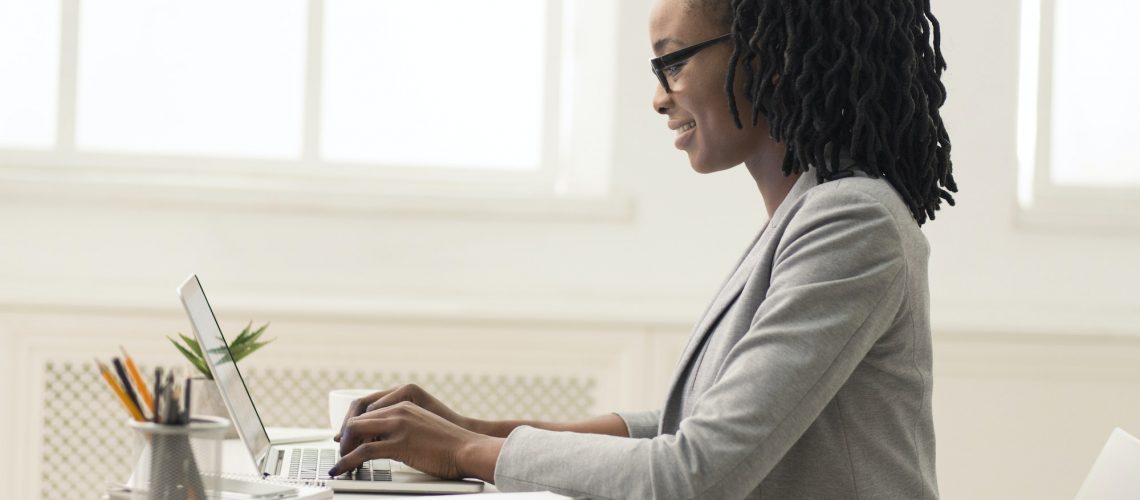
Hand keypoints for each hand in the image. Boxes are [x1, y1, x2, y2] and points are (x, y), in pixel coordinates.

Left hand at [330, 401, 502, 481]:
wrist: (469, 449)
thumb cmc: (450, 444)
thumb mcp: (422, 427)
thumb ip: (403, 428)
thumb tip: (384, 441)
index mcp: (404, 403)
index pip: (366, 409)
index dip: (351, 425)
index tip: (345, 439)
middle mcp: (399, 410)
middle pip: (356, 418)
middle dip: (344, 437)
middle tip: (342, 452)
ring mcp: (398, 426)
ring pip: (355, 432)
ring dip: (343, 449)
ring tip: (340, 463)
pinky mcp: (399, 444)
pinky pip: (363, 451)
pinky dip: (347, 461)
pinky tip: (342, 468)